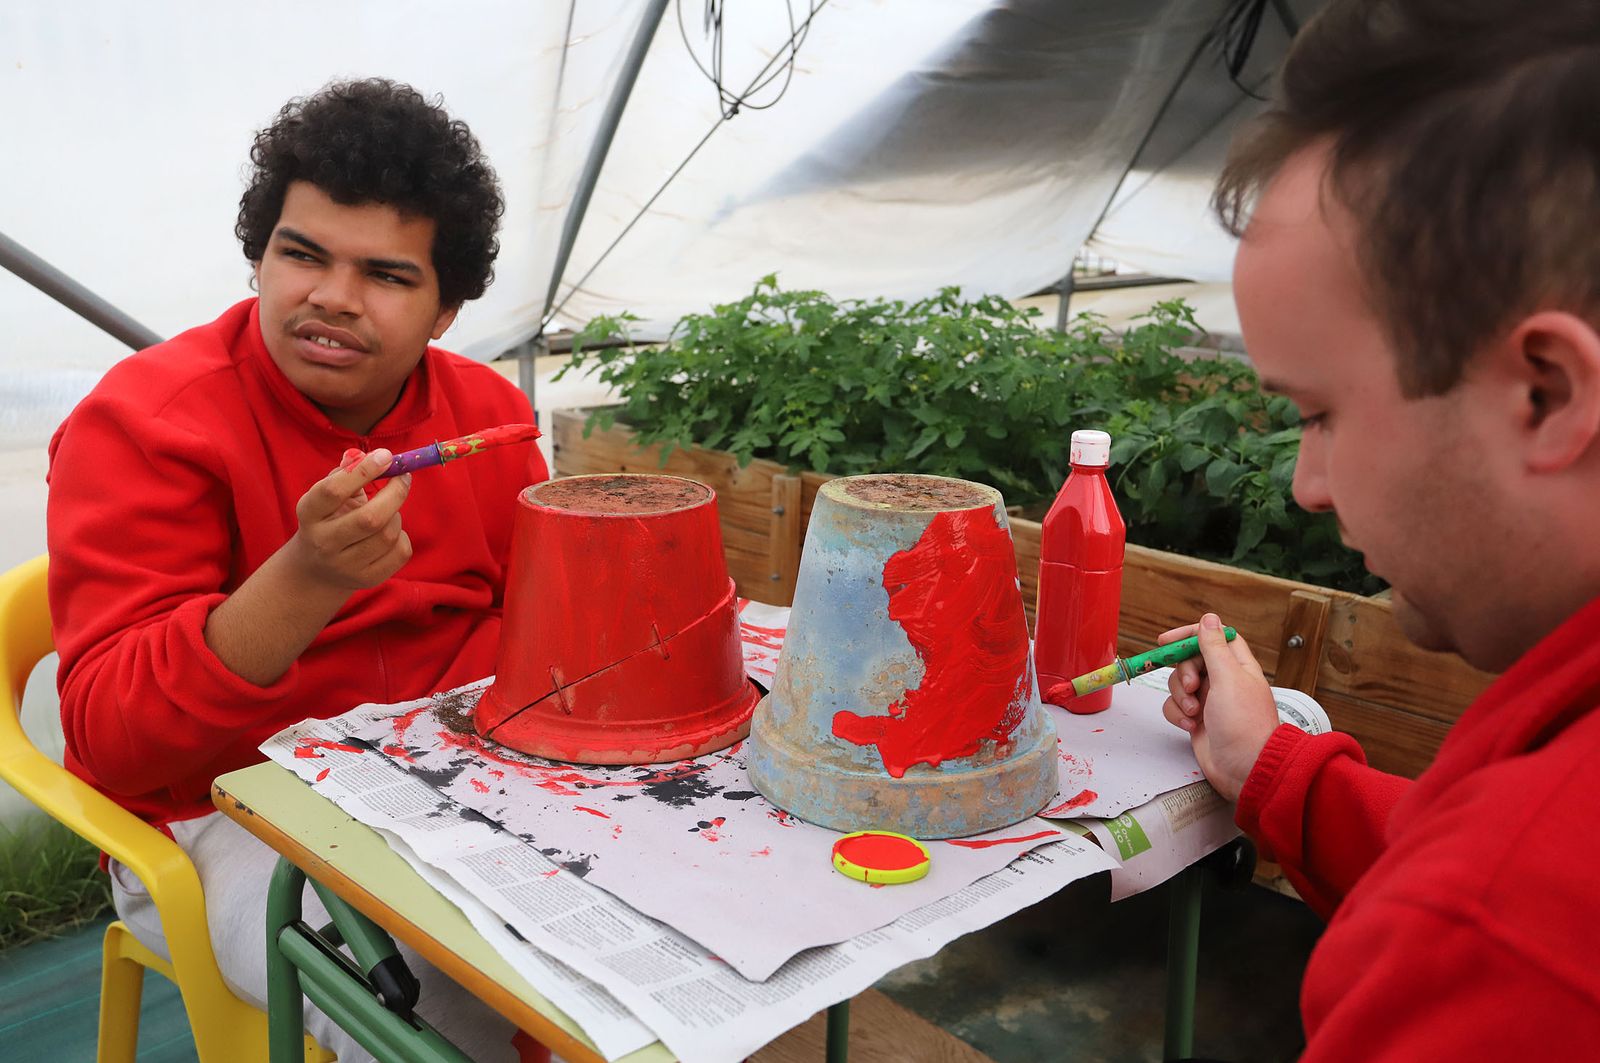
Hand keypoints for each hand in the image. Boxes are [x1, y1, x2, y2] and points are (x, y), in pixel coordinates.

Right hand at [287, 448, 413, 591]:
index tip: (385, 455)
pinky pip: (400, 552)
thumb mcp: (327, 497)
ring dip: (396, 515)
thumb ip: (344, 473)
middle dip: (395, 493)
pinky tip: (390, 533)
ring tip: (388, 510)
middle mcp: (324, 542)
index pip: (333, 491)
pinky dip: (402, 536)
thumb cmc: (329, 520)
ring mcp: (345, 565)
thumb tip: (363, 455)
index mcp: (309, 514)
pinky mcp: (366, 579)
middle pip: (369, 519)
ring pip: (388, 534)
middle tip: (404, 477)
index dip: (363, 471)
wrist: (317, 570)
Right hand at [1160, 613, 1279, 802]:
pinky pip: (1176, 708)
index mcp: (1238, 667)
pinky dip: (1178, 715)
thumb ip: (1214, 648)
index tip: (1168, 641)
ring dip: (1180, 698)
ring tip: (1195, 714)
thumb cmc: (1244, 725)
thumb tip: (1209, 618)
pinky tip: (1192, 726)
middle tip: (1191, 686)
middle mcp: (1224, 681)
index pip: (1214, 638)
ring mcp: (1210, 701)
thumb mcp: (1228, 679)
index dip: (1191, 635)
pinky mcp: (1198, 720)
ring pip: (1179, 685)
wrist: (1244, 769)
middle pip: (1190, 661)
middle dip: (1183, 673)